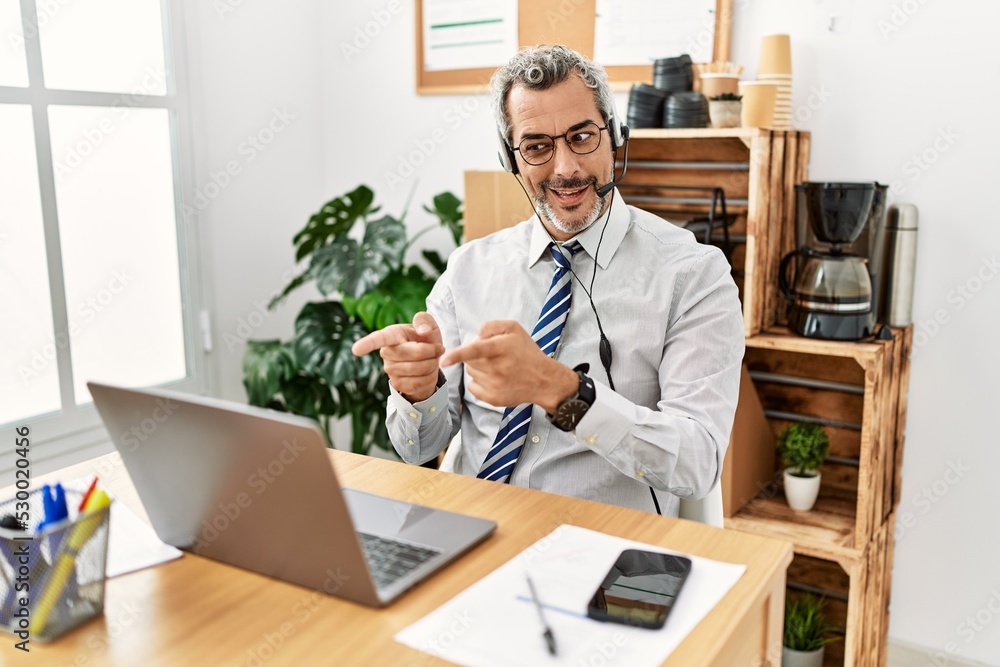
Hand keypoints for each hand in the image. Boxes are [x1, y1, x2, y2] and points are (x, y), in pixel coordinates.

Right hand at [351, 312, 444, 401]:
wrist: (428, 361)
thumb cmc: (425, 339)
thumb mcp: (428, 326)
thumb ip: (425, 321)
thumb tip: (422, 330)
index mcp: (391, 334)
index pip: (379, 338)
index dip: (368, 343)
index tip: (356, 349)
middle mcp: (386, 352)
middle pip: (414, 354)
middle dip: (432, 352)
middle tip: (437, 348)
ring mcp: (390, 370)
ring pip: (419, 370)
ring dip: (433, 365)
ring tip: (431, 360)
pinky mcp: (397, 385)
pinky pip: (420, 383)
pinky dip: (430, 378)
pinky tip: (427, 372)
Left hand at [439, 320, 576, 411]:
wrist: (543, 380)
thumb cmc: (526, 351)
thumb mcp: (513, 329)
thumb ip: (490, 327)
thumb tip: (474, 338)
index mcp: (501, 348)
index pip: (475, 350)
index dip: (457, 355)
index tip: (443, 360)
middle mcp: (497, 368)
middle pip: (469, 361)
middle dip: (476, 356)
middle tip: (492, 355)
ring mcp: (495, 386)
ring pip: (471, 373)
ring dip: (478, 368)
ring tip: (497, 367)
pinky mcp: (494, 399)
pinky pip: (473, 388)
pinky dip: (478, 382)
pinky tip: (494, 379)